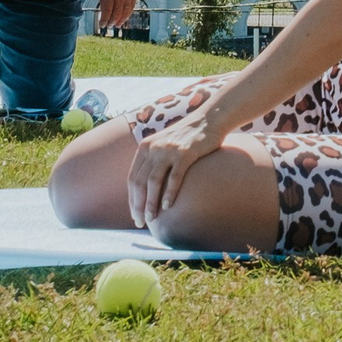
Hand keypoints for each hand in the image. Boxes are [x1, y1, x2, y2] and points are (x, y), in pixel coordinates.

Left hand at [95, 0, 138, 30]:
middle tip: (109, 26)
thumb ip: (103, 1)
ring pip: (125, 13)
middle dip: (112, 22)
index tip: (102, 25)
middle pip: (116, 15)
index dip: (104, 21)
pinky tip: (124, 18)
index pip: (107, 12)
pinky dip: (127, 15)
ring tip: (117, 25)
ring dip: (120, 21)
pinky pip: (131, 8)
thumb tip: (104, 14)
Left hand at [124, 108, 225, 227]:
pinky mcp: (185, 153)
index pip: (132, 178)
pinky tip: (167, 206)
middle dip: (138, 205)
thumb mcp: (164, 145)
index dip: (132, 199)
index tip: (135, 215)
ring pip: (153, 181)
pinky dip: (169, 193)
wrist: (209, 120)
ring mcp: (168, 150)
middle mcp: (153, 148)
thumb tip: (147, 188)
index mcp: (145, 148)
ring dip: (150, 202)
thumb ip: (154, 161)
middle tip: (141, 222)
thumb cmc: (187, 138)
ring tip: (151, 218)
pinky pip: (174, 177)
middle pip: (139, 182)